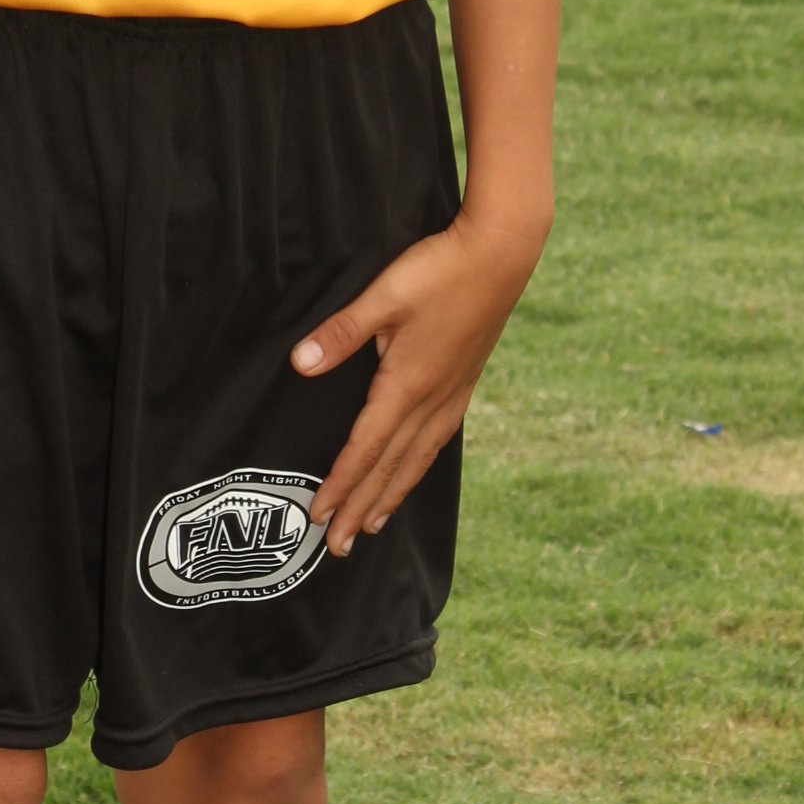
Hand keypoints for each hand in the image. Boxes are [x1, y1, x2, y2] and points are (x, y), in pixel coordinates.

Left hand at [291, 199, 550, 555]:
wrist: (501, 255)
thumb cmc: (440, 271)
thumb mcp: (384, 296)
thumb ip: (342, 332)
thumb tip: (301, 364)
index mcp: (406, 384)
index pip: (365, 449)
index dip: (340, 485)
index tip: (319, 517)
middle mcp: (431, 400)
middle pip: (389, 468)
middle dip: (361, 508)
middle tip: (338, 548)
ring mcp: (452, 395)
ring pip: (416, 460)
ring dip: (391, 495)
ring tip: (373, 525)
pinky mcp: (464, 383)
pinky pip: (437, 441)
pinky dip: (419, 467)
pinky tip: (415, 471)